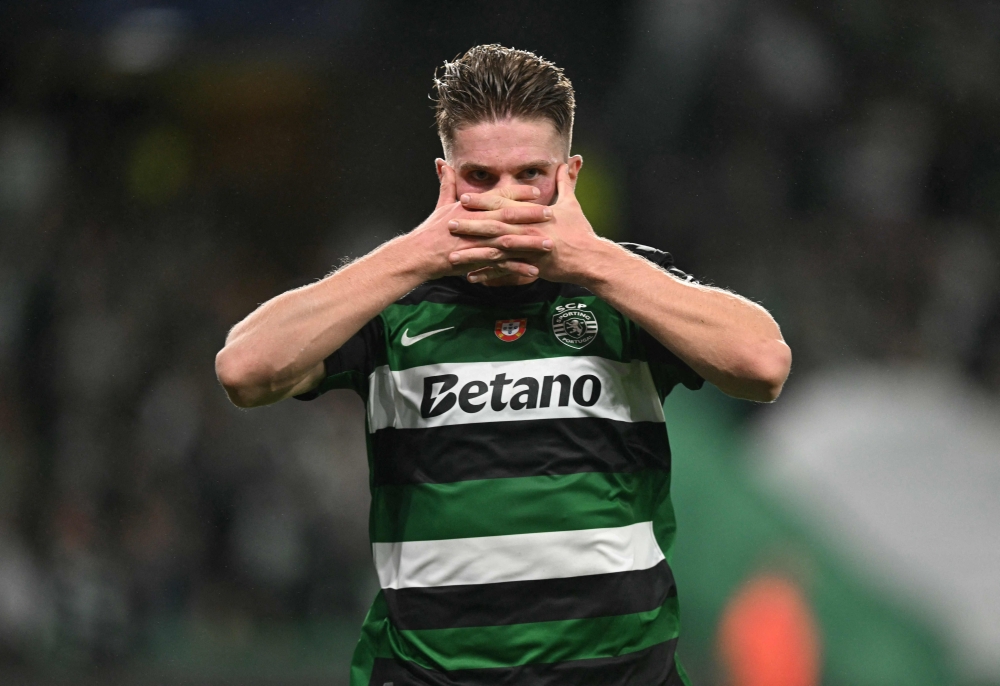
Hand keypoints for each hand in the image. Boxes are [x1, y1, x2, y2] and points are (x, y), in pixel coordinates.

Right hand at [405, 165, 553, 280]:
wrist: (419, 255)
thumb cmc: (431, 230)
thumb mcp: (441, 205)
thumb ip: (447, 184)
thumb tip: (442, 163)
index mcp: (471, 207)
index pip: (498, 196)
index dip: (518, 193)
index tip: (536, 191)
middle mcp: (476, 222)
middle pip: (509, 216)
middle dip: (531, 215)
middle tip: (551, 214)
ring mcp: (478, 242)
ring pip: (509, 241)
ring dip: (530, 243)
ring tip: (549, 244)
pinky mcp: (477, 261)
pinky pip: (501, 265)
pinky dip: (517, 268)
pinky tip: (534, 271)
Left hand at [447, 164, 602, 283]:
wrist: (589, 258)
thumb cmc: (580, 231)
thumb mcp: (572, 203)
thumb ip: (566, 182)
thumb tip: (571, 161)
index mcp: (532, 214)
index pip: (503, 204)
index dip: (482, 201)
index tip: (464, 198)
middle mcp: (527, 230)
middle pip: (493, 226)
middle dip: (470, 224)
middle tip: (449, 223)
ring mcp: (528, 250)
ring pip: (495, 251)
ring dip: (473, 253)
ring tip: (452, 255)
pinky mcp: (530, 267)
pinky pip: (505, 272)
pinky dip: (488, 275)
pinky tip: (471, 277)